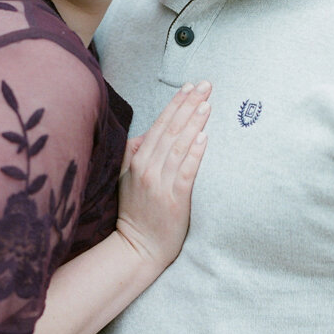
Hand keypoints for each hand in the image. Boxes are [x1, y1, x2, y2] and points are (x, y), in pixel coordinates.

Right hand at [116, 82, 210, 270]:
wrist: (137, 248)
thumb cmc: (136, 212)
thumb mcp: (126, 178)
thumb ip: (135, 153)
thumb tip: (146, 133)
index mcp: (136, 160)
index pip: (159, 124)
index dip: (175, 103)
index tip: (189, 86)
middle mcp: (147, 168)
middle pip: (171, 130)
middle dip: (188, 104)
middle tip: (206, 85)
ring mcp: (160, 183)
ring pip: (179, 146)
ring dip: (194, 123)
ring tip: (207, 104)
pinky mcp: (174, 199)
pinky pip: (186, 171)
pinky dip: (194, 153)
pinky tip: (203, 137)